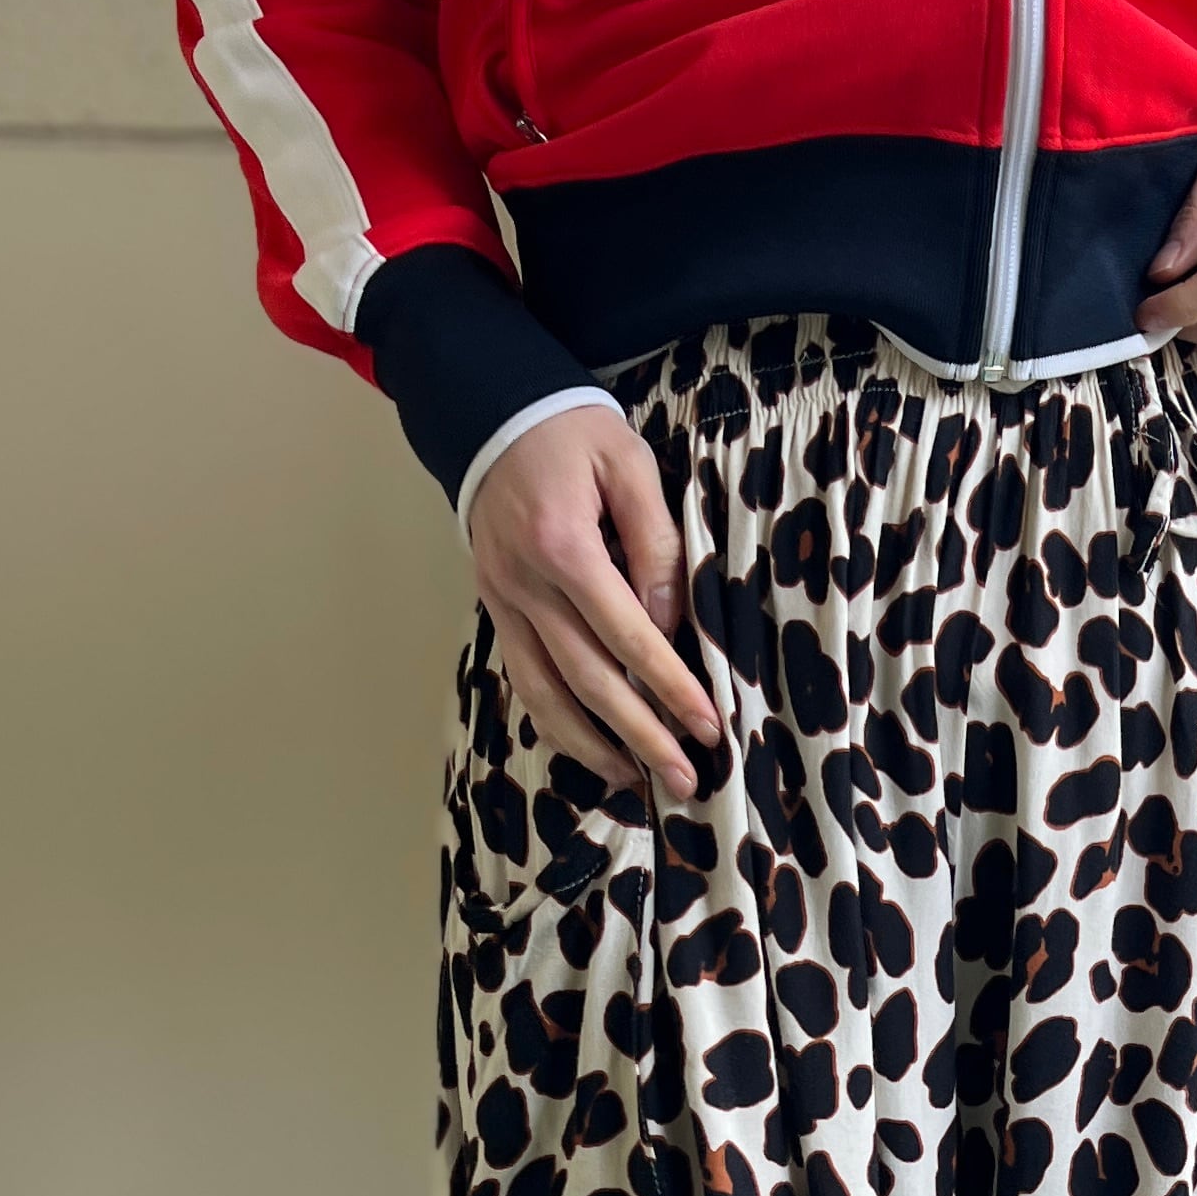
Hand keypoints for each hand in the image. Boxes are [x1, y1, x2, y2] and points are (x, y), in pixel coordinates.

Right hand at [465, 405, 714, 796]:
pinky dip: (554, 721)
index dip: (670, 688)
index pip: (628, 637)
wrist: (489, 413)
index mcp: (563, 547)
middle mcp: (524, 586)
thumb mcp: (627, 465)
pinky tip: (587, 748)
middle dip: (641, 736)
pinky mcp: (495, 607)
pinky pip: (523, 678)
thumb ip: (656, 541)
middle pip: (589, 681)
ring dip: (592, 747)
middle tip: (686, 779)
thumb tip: (671, 620)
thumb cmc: (570, 432)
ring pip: (546, 693)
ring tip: (637, 782)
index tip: (707, 726)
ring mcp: (502, 602)